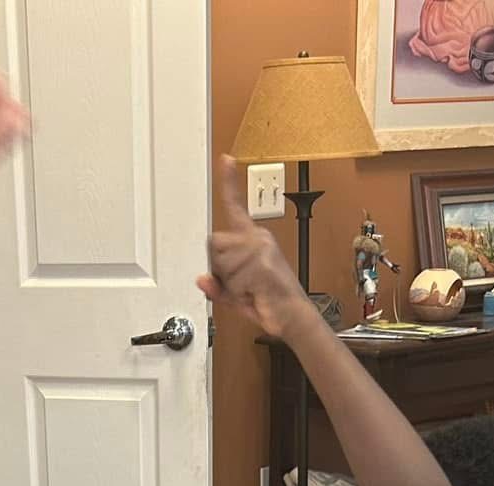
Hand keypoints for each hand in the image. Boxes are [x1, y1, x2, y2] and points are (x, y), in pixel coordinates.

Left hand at [198, 156, 314, 341]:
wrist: (293, 317)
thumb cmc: (267, 301)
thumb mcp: (234, 295)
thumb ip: (215, 286)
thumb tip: (201, 279)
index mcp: (253, 238)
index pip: (235, 206)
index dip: (228, 182)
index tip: (225, 160)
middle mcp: (258, 238)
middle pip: (213, 243)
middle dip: (219, 268)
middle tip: (238, 283)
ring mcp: (261, 250)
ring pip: (220, 262)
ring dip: (229, 283)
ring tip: (249, 289)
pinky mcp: (262, 264)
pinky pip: (232, 279)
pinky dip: (238, 293)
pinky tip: (255, 293)